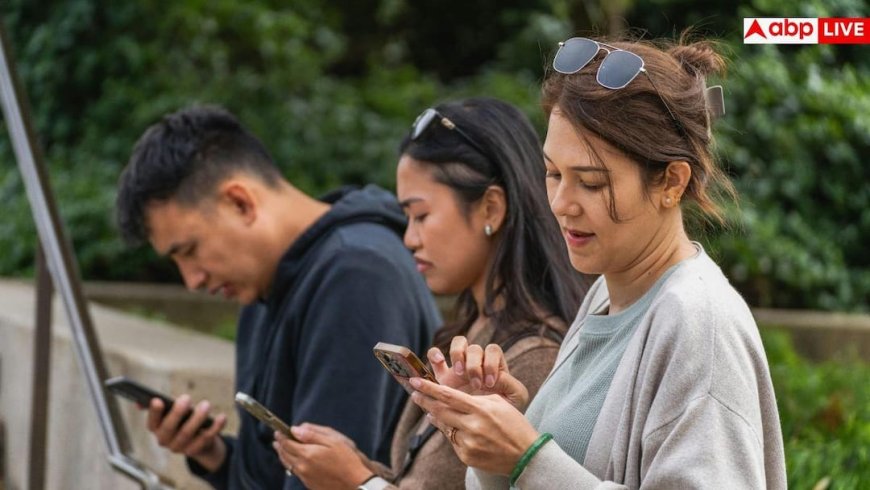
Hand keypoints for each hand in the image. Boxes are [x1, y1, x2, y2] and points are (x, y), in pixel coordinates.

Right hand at [146, 394, 227, 471]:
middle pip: (169, 428)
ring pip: (187, 433)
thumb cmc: (182, 419)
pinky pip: (206, 438)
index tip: (158, 400)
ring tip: (206, 404)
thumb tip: (138, 402)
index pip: (151, 422)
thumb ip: (159, 406)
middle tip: (186, 398)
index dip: (154, 412)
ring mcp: (180, 447)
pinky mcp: (195, 450)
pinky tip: (222, 417)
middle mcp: (165, 440)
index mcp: (156, 428)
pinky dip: (215, 427)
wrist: (197, 439)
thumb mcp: (170, 411)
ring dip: (197, 418)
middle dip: (177, 413)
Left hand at [273, 423, 373, 489]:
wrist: (355, 483)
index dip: (281, 436)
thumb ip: (313, 434)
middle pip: (285, 455)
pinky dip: (290, 464)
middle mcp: (302, 466)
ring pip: (288, 464)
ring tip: (280, 449)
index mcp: (307, 454)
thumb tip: (296, 429)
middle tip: (276, 439)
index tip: (278, 431)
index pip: (287, 443)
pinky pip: (295, 472)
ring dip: (283, 455)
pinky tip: (293, 461)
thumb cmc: (347, 460)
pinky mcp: (309, 484)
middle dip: (280, 446)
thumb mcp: (333, 441)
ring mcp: (305, 477)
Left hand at [409, 377, 538, 474]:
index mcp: (481, 409)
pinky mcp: (467, 457)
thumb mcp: (498, 404)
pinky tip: (449, 427)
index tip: (415, 381)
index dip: (429, 388)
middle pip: (440, 411)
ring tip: (429, 410)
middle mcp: (472, 426)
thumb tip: (449, 398)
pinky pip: (453, 441)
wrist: (526, 455)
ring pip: (444, 426)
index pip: (448, 396)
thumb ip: (474, 400)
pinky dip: (450, 432)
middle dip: (425, 401)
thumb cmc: (514, 425)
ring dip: (435, 417)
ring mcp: (468, 443)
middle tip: (414, 393)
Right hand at [427, 337, 529, 408]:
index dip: (491, 363)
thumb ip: (511, 384)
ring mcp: (459, 367)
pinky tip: (439, 361)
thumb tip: (497, 376)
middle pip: (474, 348)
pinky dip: (435, 355)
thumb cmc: (506, 410)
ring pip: (458, 344)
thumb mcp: (516, 398)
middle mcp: (476, 362)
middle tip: (476, 384)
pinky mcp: (444, 378)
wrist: (488, 426)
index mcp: (494, 365)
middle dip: (474, 365)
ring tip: (459, 373)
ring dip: (458, 355)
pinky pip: (435, 357)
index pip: (492, 350)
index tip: (490, 384)